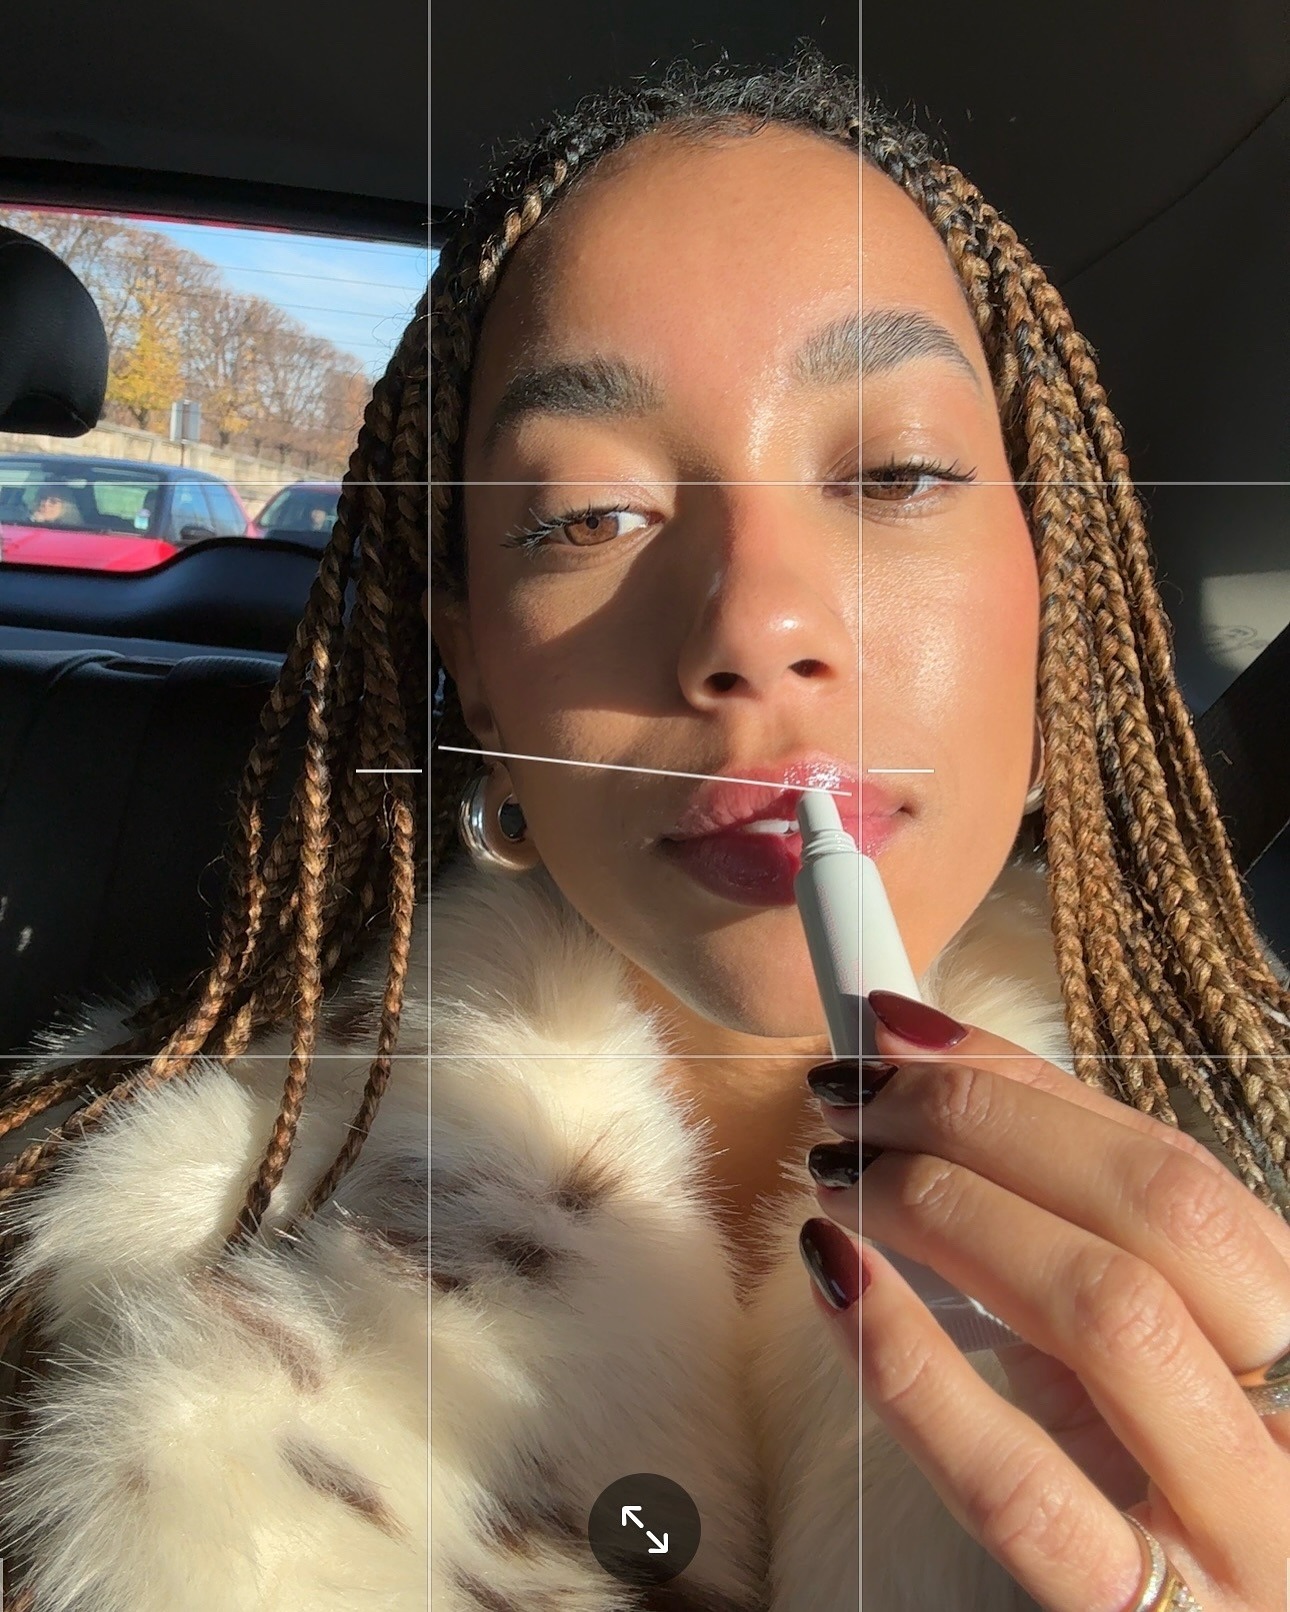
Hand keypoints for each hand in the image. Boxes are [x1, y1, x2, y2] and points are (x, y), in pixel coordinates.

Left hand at [802, 989, 1289, 1609]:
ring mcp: (1247, 1534)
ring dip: (943, 1206)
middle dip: (981, 1121)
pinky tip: (835, 1277)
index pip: (1174, 1167)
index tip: (902, 1034)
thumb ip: (1079, 1257)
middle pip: (1155, 1207)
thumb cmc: (1167, 1509)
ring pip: (1104, 1309)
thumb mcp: (1151, 1375)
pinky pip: (1018, 1482)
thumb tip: (935, 1103)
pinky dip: (913, 1364)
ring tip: (835, 1175)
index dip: (1027, 1083)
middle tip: (852, 1099)